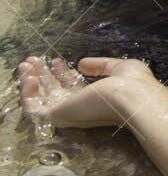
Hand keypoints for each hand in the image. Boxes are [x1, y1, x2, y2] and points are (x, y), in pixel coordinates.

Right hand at [17, 55, 154, 127]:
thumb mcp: (119, 67)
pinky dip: (27, 93)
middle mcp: (81, 107)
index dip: (62, 73)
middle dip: (43, 75)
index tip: (55, 60)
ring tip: (26, 65)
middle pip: (55, 92)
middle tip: (33, 60)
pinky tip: (29, 77)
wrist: (133, 97)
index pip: (73, 88)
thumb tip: (81, 64)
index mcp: (95, 98)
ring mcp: (69, 113)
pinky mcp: (58, 116)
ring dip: (31, 81)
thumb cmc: (133, 83)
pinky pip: (34, 109)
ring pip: (42, 100)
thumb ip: (100, 65)